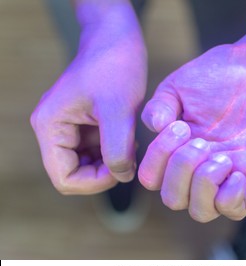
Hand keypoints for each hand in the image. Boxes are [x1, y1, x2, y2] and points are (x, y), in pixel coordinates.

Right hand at [31, 10, 146, 194]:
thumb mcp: (117, 109)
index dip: (94, 183)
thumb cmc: (114, 65)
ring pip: (88, 165)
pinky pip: (97, 151)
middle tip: (129, 156)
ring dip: (111, 162)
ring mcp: (70, 128)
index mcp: (50, 126)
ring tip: (130, 144)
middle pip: (75, 174)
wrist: (117, 38)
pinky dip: (114, 151)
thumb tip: (121, 177)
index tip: (122, 169)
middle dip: (104, 173)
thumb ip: (117, 148)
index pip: (65, 178)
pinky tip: (128, 138)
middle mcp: (54, 130)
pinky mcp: (84, 124)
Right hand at [139, 42, 245, 221]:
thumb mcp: (179, 86)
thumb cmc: (220, 74)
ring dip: (202, 185)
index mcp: (179, 150)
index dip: (157, 160)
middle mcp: (200, 167)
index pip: (153, 178)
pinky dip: (229, 197)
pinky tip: (236, 167)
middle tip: (200, 140)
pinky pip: (235, 210)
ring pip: (201, 212)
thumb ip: (158, 107)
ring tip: (221, 156)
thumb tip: (154, 128)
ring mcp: (227, 175)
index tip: (180, 126)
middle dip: (180, 170)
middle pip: (173, 199)